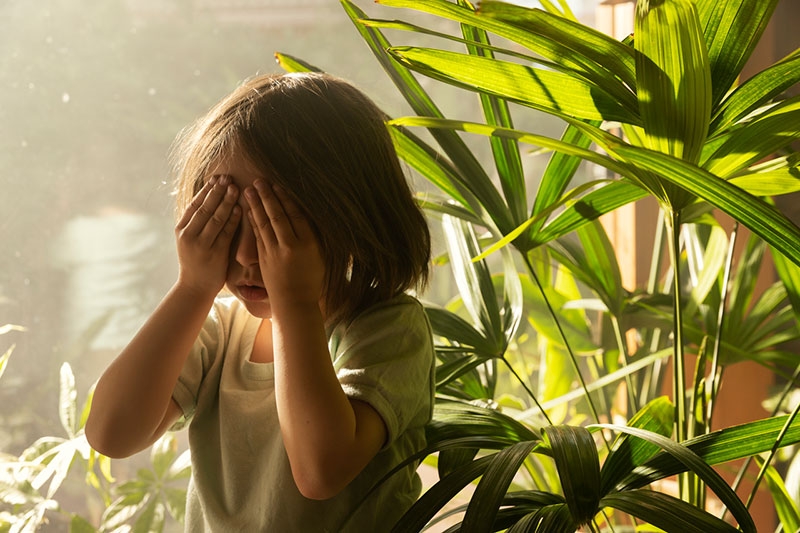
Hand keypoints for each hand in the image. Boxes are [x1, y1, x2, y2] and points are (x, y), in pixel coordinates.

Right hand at [175, 175, 240, 295]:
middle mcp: (189, 236)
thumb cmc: (195, 260)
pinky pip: (226, 233)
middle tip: (228, 177)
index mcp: (181, 229)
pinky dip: (233, 220)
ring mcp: (201, 245)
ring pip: (216, 218)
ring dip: (227, 202)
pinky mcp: (215, 254)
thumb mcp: (189, 239)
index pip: (194, 204)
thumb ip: (196, 222)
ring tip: (236, 188)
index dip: (206, 190)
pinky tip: (241, 209)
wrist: (195, 287)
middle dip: (217, 191)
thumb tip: (207, 197)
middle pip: (205, 208)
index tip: (216, 177)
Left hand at [245, 179, 324, 312]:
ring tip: (249, 189)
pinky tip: (248, 210)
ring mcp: (274, 252)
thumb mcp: (320, 256)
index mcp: (308, 243)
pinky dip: (253, 221)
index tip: (279, 185)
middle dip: (268, 196)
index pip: (296, 215)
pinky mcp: (263, 259)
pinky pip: (257, 235)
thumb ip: (312, 235)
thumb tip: (306, 213)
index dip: (286, 199)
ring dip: (256, 205)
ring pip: (264, 223)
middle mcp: (290, 246)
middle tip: (260, 180)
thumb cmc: (312, 279)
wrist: (295, 303)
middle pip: (278, 215)